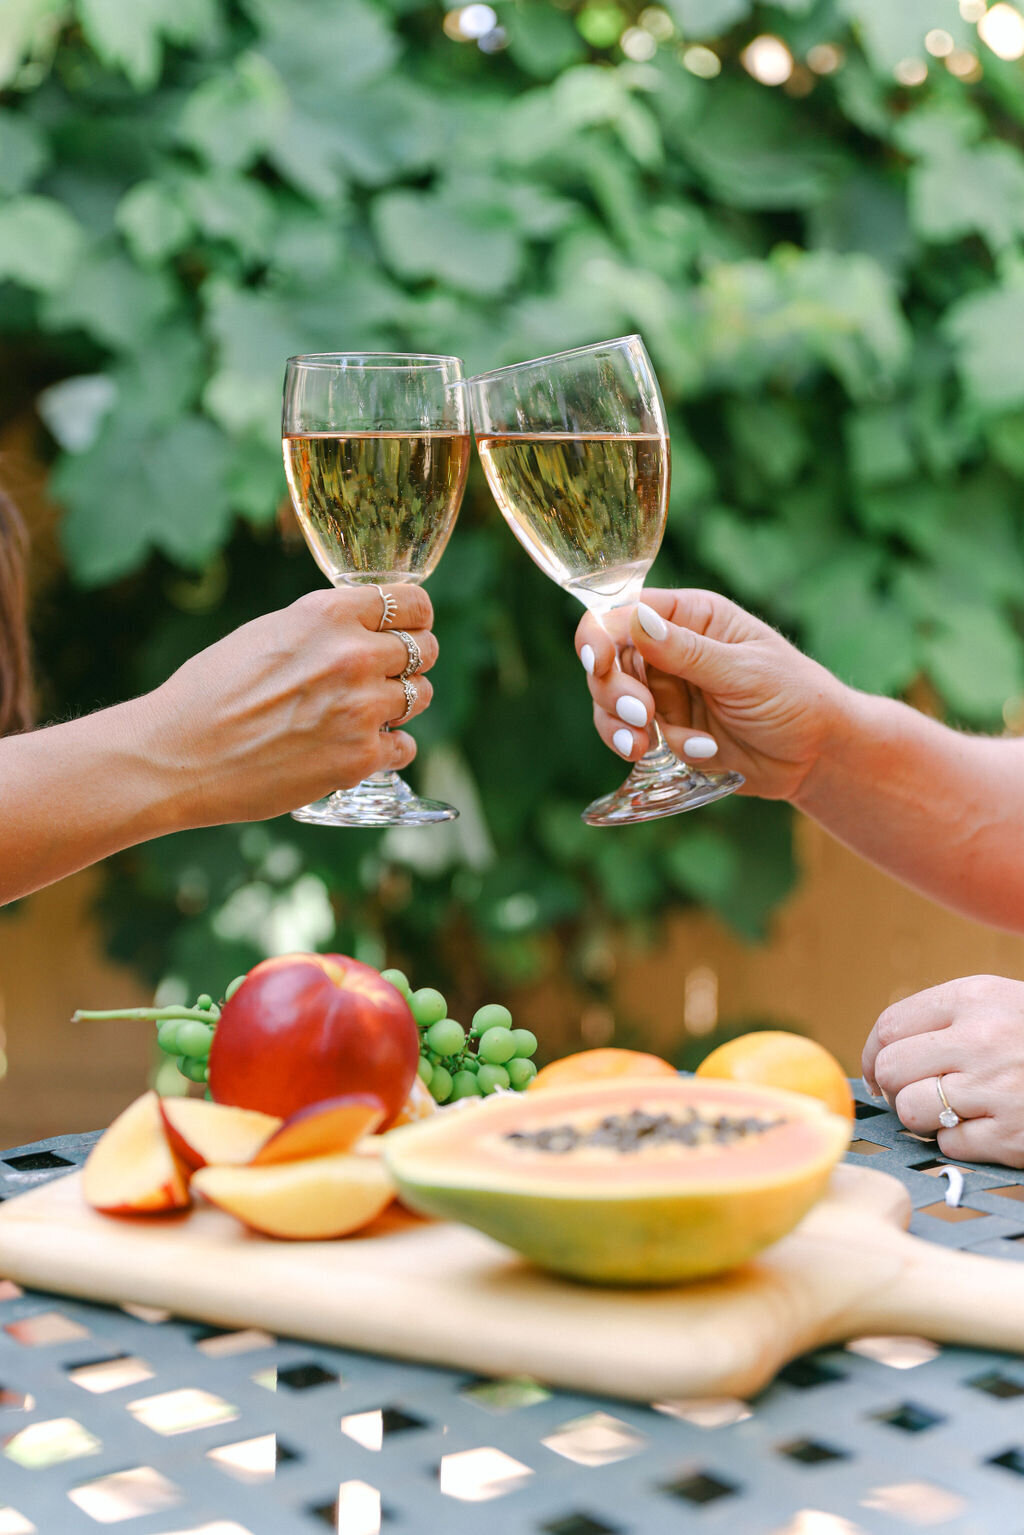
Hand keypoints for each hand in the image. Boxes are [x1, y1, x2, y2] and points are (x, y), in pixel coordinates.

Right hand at [133, 585, 436, 825]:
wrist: (177, 757)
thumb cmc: (209, 694)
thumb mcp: (267, 633)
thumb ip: (322, 627)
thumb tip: (361, 629)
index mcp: (328, 614)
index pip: (412, 603)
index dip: (416, 618)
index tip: (412, 628)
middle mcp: (352, 656)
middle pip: (425, 650)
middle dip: (411, 661)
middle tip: (387, 676)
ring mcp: (361, 709)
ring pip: (420, 697)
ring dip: (400, 705)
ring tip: (364, 714)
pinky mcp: (360, 758)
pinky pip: (405, 747)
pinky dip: (388, 749)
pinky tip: (359, 748)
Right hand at [575, 589, 847, 800]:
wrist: (816, 756)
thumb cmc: (795, 697)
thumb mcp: (744, 672)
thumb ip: (687, 651)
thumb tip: (635, 619)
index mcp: (690, 616)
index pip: (623, 613)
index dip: (600, 635)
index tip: (599, 663)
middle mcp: (668, 649)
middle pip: (607, 661)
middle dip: (614, 691)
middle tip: (643, 718)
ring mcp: (663, 691)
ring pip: (610, 702)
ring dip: (621, 726)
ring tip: (648, 746)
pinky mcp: (664, 729)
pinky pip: (630, 736)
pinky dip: (648, 748)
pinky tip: (695, 754)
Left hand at [863, 976, 1023, 1167]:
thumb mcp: (1000, 1004)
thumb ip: (944, 1018)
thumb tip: (881, 1053)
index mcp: (974, 997)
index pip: (889, 1026)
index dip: (872, 1053)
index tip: (876, 1069)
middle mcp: (982, 1039)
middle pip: (891, 1069)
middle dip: (890, 1086)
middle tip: (908, 1093)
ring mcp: (996, 1089)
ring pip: (911, 1110)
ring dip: (921, 1116)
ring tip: (948, 1110)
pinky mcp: (1011, 1135)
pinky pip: (948, 1144)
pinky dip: (958, 1141)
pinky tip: (984, 1127)